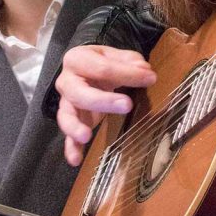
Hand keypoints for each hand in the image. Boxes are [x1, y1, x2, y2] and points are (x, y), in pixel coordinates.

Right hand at [55, 45, 156, 165]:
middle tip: (127, 105)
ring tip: (86, 136)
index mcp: (78, 59)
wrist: (87, 68)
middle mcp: (67, 82)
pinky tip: (76, 160)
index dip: (127, 74)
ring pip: (66, 115)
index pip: (102, 68)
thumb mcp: (117, 55)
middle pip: (80, 93)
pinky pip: (66, 137)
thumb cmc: (104, 62)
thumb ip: (131, 61)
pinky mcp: (71, 120)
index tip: (149, 78)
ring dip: (75, 127)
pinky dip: (70, 149)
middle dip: (103, 100)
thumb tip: (144, 71)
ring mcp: (66, 103)